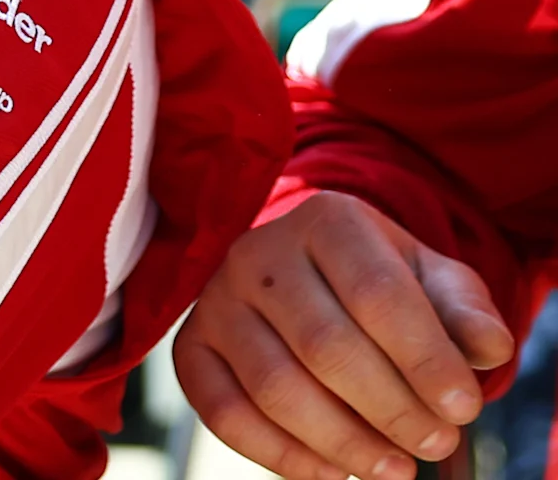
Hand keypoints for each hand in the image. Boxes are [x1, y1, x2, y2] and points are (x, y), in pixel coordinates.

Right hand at [174, 191, 516, 479]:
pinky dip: (281, 454)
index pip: (376, 294)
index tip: (463, 409)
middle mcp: (258, 252)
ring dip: (343, 440)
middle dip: (390, 408)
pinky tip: (333, 471)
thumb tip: (486, 348)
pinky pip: (224, 412)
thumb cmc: (382, 282)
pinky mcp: (191, 347)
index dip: (424, 359)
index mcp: (326, 221)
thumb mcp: (433, 280)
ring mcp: (216, 300)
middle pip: (325, 345)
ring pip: (274, 386)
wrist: (310, 273)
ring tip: (394, 468)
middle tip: (434, 444)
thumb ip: (465, 310)